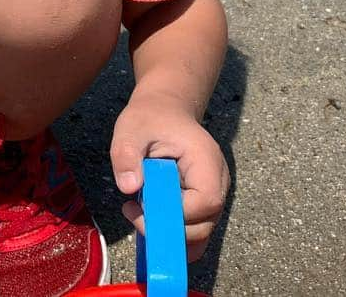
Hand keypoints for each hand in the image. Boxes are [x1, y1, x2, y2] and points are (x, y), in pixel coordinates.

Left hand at [110, 87, 229, 259]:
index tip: (142, 206)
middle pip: (205, 224)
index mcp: (206, 160)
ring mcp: (214, 194)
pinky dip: (174, 235)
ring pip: (201, 233)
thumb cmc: (150, 118)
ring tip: (138, 212)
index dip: (176, 214)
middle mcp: (218, 181)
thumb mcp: (131, 129)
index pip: (205, 202)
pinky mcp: (204, 204)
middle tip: (132, 210)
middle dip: (168, 230)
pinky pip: (195, 230)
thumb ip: (127, 155)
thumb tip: (129, 188)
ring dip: (169, 234)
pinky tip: (150, 221)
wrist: (165, 111)